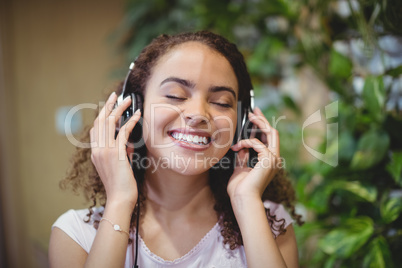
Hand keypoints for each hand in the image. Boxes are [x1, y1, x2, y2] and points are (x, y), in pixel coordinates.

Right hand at [90, 92, 141, 208]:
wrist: (120, 200)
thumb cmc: (121, 186)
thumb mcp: (118, 167)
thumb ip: (121, 154)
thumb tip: (128, 144)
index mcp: (95, 153)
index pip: (95, 129)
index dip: (101, 115)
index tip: (108, 106)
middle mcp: (98, 150)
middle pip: (100, 121)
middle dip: (108, 106)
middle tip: (115, 96)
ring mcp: (105, 151)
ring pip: (110, 123)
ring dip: (120, 109)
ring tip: (128, 100)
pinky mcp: (116, 154)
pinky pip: (123, 132)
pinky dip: (131, 121)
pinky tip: (137, 115)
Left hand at [227, 107, 279, 199]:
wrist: (243, 199)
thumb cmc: (240, 188)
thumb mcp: (240, 168)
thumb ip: (243, 156)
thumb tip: (241, 146)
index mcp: (269, 161)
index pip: (268, 139)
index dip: (262, 126)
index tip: (255, 116)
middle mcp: (275, 159)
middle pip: (272, 133)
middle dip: (263, 119)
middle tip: (254, 110)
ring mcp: (274, 159)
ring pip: (270, 133)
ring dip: (258, 124)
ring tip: (248, 117)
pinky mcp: (269, 160)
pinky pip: (258, 143)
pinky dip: (246, 142)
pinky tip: (237, 147)